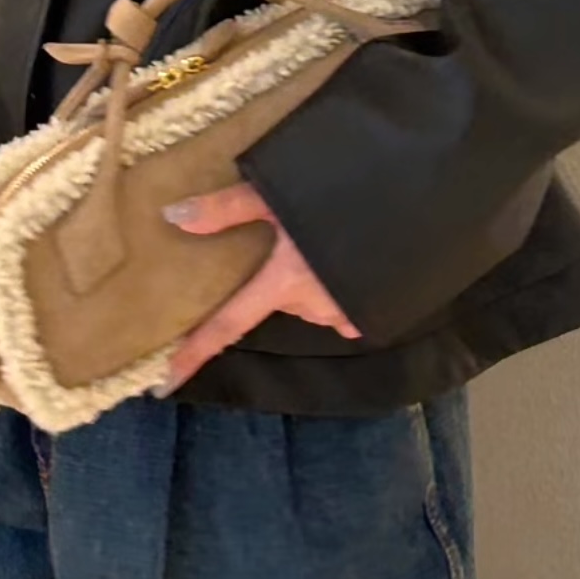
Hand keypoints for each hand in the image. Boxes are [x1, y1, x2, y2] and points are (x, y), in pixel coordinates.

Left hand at [150, 179, 361, 396]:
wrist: (414, 198)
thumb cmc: (342, 194)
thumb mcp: (279, 194)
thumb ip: (227, 208)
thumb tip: (172, 216)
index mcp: (284, 282)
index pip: (228, 325)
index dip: (196, 352)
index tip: (165, 385)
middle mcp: (313, 307)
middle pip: (274, 301)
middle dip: (274, 278)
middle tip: (288, 238)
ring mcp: (345, 313)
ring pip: (308, 300)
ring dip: (308, 277)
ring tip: (319, 240)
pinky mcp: (371, 311)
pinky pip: (339, 306)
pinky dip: (335, 286)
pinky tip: (344, 257)